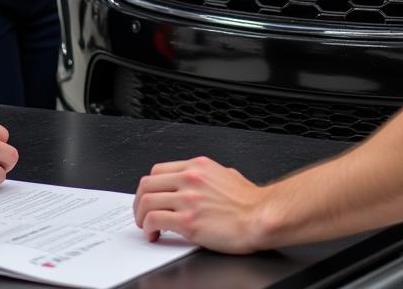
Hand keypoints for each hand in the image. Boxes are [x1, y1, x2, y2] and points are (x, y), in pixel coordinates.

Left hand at [133, 157, 269, 252]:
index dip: (150, 187)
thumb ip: (209, 175)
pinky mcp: (188, 221)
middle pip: (147, 184)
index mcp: (197, 166)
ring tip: (146, 227)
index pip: (159, 170)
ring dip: (141, 216)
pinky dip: (149, 229)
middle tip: (142, 213)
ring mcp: (188, 199)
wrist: (262, 217)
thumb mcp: (227, 174)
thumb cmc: (251, 202)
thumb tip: (203, 182)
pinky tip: (155, 235)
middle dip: (140, 201)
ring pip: (147, 201)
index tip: (150, 197)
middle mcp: (189, 179)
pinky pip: (155, 220)